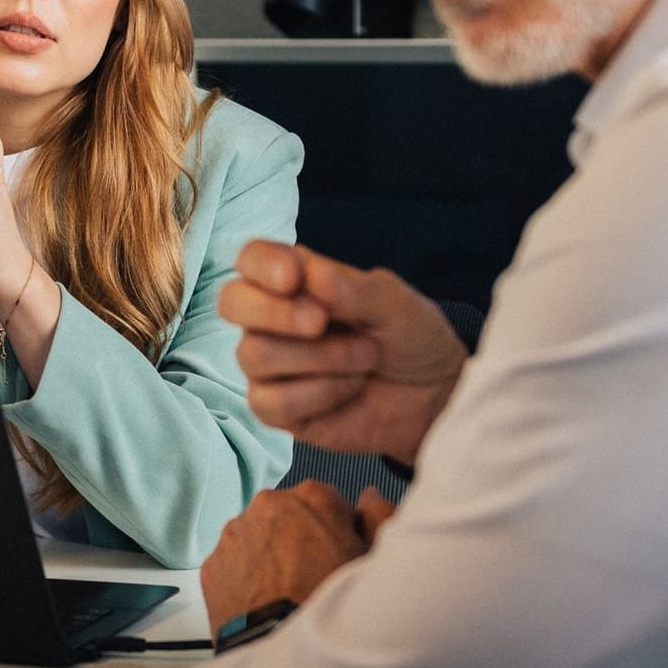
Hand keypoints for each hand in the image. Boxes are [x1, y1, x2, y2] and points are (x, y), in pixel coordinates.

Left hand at [201, 481, 394, 639]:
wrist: (285, 653)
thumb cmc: (335, 610)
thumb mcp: (376, 560)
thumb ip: (379, 516)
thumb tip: (371, 498)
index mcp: (314, 497)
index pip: (328, 502)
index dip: (337, 532)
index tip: (339, 554)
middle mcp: (269, 505)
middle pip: (289, 517)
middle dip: (300, 541)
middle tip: (314, 579)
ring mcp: (236, 533)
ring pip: (257, 539)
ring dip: (270, 558)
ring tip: (289, 596)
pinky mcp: (213, 563)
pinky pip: (233, 565)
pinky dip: (245, 580)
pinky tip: (266, 604)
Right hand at [222, 241, 465, 465]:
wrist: (435, 397)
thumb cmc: (411, 339)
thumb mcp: (394, 303)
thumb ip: (351, 288)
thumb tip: (308, 274)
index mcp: (295, 280)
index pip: (251, 259)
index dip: (262, 265)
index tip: (293, 278)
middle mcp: (272, 319)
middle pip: (232, 303)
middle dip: (275, 313)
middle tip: (320, 322)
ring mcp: (270, 365)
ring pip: (255, 354)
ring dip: (320, 357)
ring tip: (365, 358)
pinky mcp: (276, 409)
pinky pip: (272, 402)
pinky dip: (320, 394)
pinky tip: (350, 389)